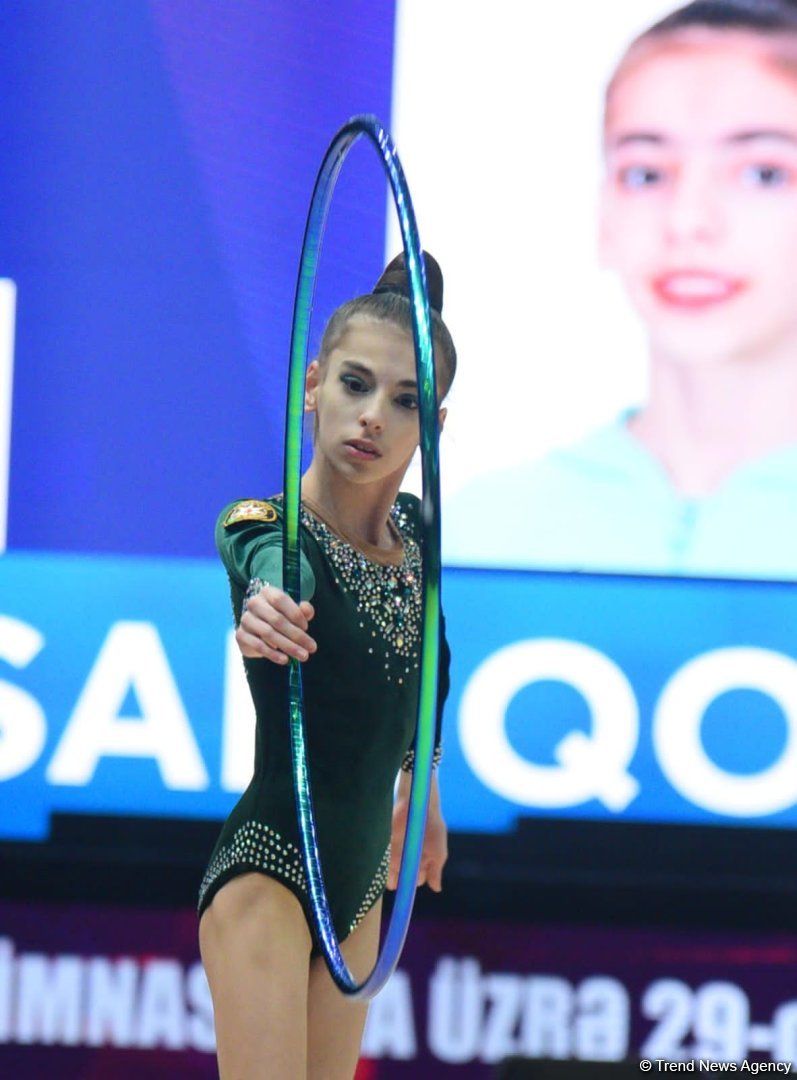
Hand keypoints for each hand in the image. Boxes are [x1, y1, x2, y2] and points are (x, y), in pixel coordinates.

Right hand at [235, 584, 315, 664]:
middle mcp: (254, 603)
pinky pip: (258, 645)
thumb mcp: (294, 610)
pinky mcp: (241, 635)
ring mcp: (246, 619)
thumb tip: (307, 610)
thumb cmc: (280, 616)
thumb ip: (303, 610)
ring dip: (288, 646)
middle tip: (311, 648)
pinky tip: (285, 659)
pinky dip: (273, 654)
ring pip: (269, 634)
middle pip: (277, 620)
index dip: (295, 614)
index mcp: (267, 592)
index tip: (307, 627)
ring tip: (303, 655)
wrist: (258, 628)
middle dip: (297, 635)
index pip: (280, 600)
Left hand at [387, 771, 446, 892]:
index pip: (416, 880)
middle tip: (402, 874)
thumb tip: (437, 889)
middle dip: (401, 881)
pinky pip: (379, 861)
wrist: (419, 805)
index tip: (414, 878)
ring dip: (390, 875)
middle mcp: (407, 859)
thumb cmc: (433, 827)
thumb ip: (436, 871)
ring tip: (395, 864)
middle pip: (401, 879)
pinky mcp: (385, 845)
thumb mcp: (439, 852)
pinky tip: (385, 860)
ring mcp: (395, 853)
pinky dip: (380, 865)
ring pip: (389, 873)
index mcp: (421, 862)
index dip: (415, 882)